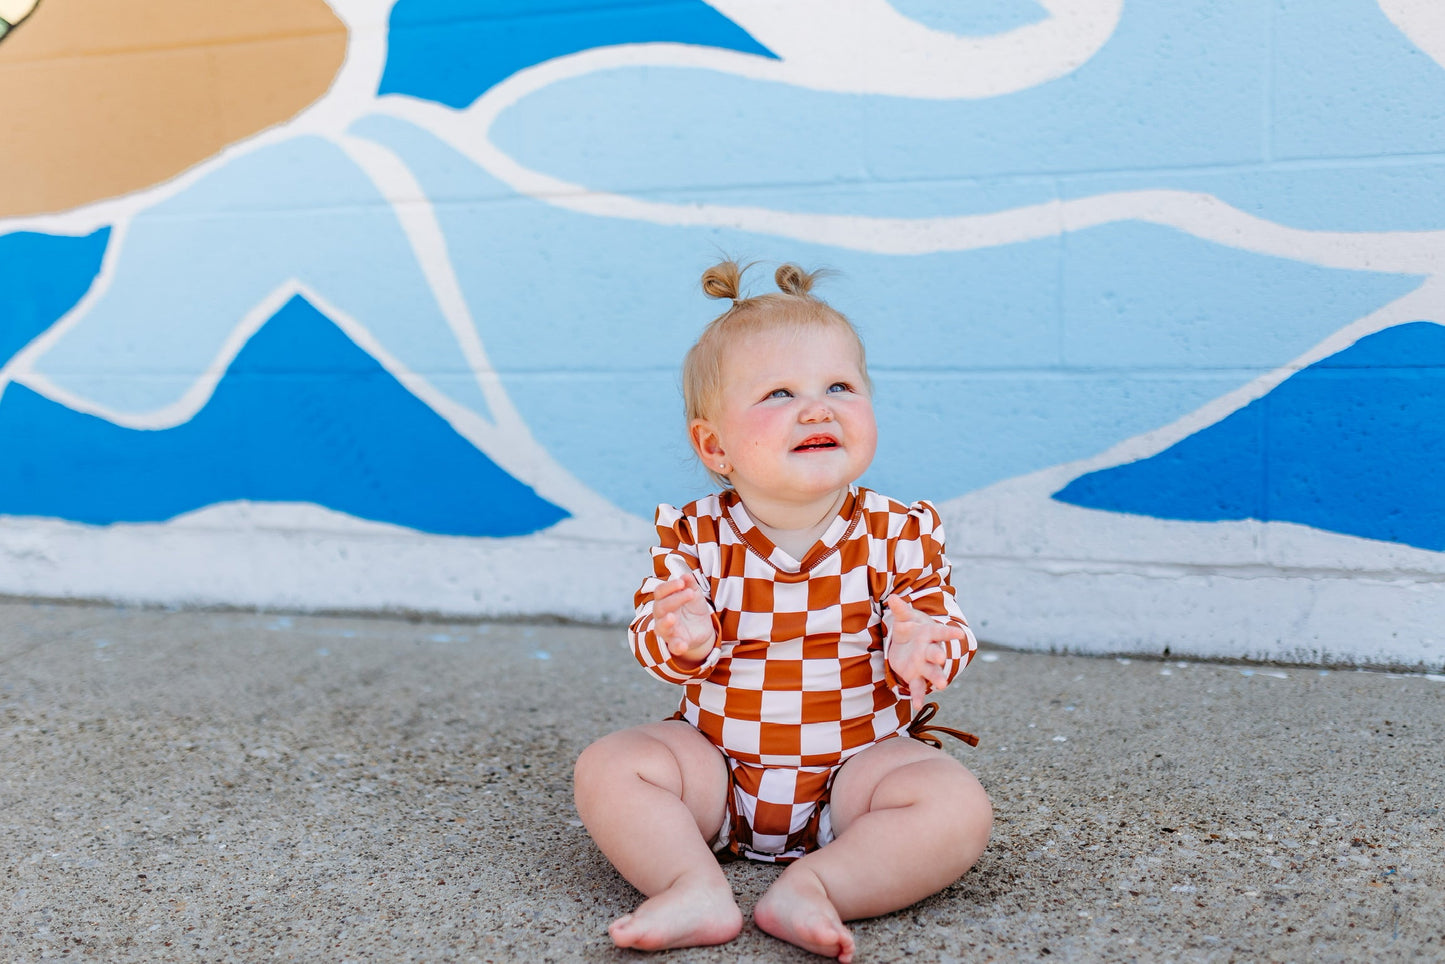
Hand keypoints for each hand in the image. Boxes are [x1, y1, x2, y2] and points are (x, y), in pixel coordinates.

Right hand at [652, 576, 716, 666]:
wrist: (702, 629)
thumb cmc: (693, 609)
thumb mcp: (694, 595)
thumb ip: (690, 585)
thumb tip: (686, 575)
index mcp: (664, 601)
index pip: (660, 592)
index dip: (669, 586)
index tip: (681, 582)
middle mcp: (662, 616)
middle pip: (660, 607)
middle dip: (674, 600)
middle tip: (690, 593)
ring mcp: (668, 631)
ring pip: (660, 627)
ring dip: (666, 622)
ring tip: (672, 617)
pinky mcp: (676, 643)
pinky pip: (673, 646)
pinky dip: (677, 646)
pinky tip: (682, 645)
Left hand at [885, 594, 965, 712]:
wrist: (908, 644)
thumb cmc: (910, 628)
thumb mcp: (905, 618)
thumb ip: (900, 610)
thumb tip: (892, 598)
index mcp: (929, 633)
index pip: (940, 632)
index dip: (950, 633)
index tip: (960, 634)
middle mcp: (929, 651)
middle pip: (935, 653)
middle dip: (938, 656)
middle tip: (941, 658)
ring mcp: (924, 665)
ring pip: (932, 672)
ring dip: (937, 678)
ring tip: (943, 686)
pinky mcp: (915, 677)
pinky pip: (918, 688)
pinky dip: (918, 697)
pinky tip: (917, 706)